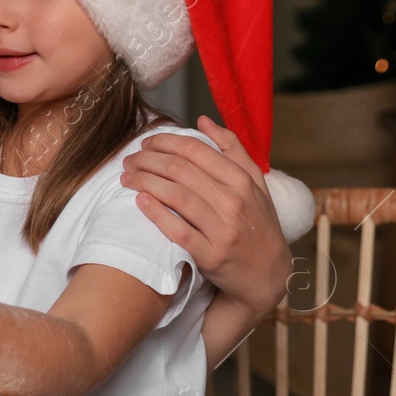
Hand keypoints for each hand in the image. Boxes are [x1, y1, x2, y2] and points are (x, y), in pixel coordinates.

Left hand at [121, 115, 287, 313]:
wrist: (269, 276)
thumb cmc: (257, 224)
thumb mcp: (255, 184)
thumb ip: (232, 149)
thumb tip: (204, 120)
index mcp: (242, 180)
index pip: (194, 149)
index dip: (164, 142)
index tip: (146, 143)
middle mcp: (234, 202)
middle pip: (179, 169)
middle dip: (146, 160)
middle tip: (129, 161)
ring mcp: (223, 230)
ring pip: (176, 195)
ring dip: (144, 182)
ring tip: (126, 178)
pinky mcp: (211, 255)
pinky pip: (178, 230)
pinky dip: (156, 213)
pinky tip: (140, 201)